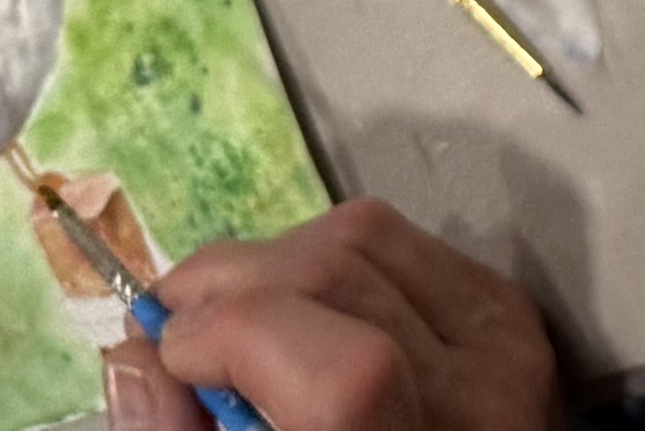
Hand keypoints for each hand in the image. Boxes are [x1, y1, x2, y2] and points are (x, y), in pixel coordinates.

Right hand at [130, 201, 558, 430]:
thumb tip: (139, 358)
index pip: (345, 378)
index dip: (234, 343)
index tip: (167, 362)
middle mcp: (482, 407)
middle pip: (338, 277)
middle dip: (227, 289)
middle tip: (175, 338)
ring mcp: (505, 349)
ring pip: (366, 236)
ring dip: (273, 267)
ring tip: (231, 328)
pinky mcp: (506, 311)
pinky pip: (402, 241)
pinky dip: (330, 263)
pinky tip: (301, 314)